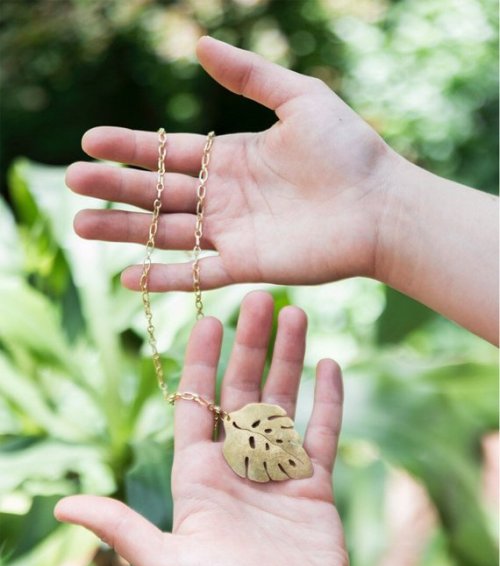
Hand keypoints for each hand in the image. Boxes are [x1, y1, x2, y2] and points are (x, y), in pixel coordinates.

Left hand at [55, 291, 355, 565]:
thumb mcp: (167, 562)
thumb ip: (121, 527)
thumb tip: (61, 506)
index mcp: (199, 476)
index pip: (196, 403)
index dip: (200, 361)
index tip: (208, 318)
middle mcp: (237, 466)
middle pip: (243, 391)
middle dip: (250, 345)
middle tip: (258, 299)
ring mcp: (278, 472)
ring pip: (284, 402)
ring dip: (290, 360)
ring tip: (297, 316)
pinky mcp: (314, 483)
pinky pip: (323, 431)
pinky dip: (328, 399)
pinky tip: (331, 364)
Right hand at [65, 36, 400, 292]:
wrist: (382, 205)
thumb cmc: (349, 150)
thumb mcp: (299, 98)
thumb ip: (250, 76)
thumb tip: (199, 44)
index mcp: (232, 157)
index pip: (169, 151)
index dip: (130, 147)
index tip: (90, 141)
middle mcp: (226, 196)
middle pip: (159, 192)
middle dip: (115, 186)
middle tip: (72, 181)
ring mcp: (234, 233)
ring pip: (168, 233)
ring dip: (126, 230)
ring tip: (82, 225)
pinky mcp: (248, 266)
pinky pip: (199, 273)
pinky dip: (166, 277)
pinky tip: (129, 277)